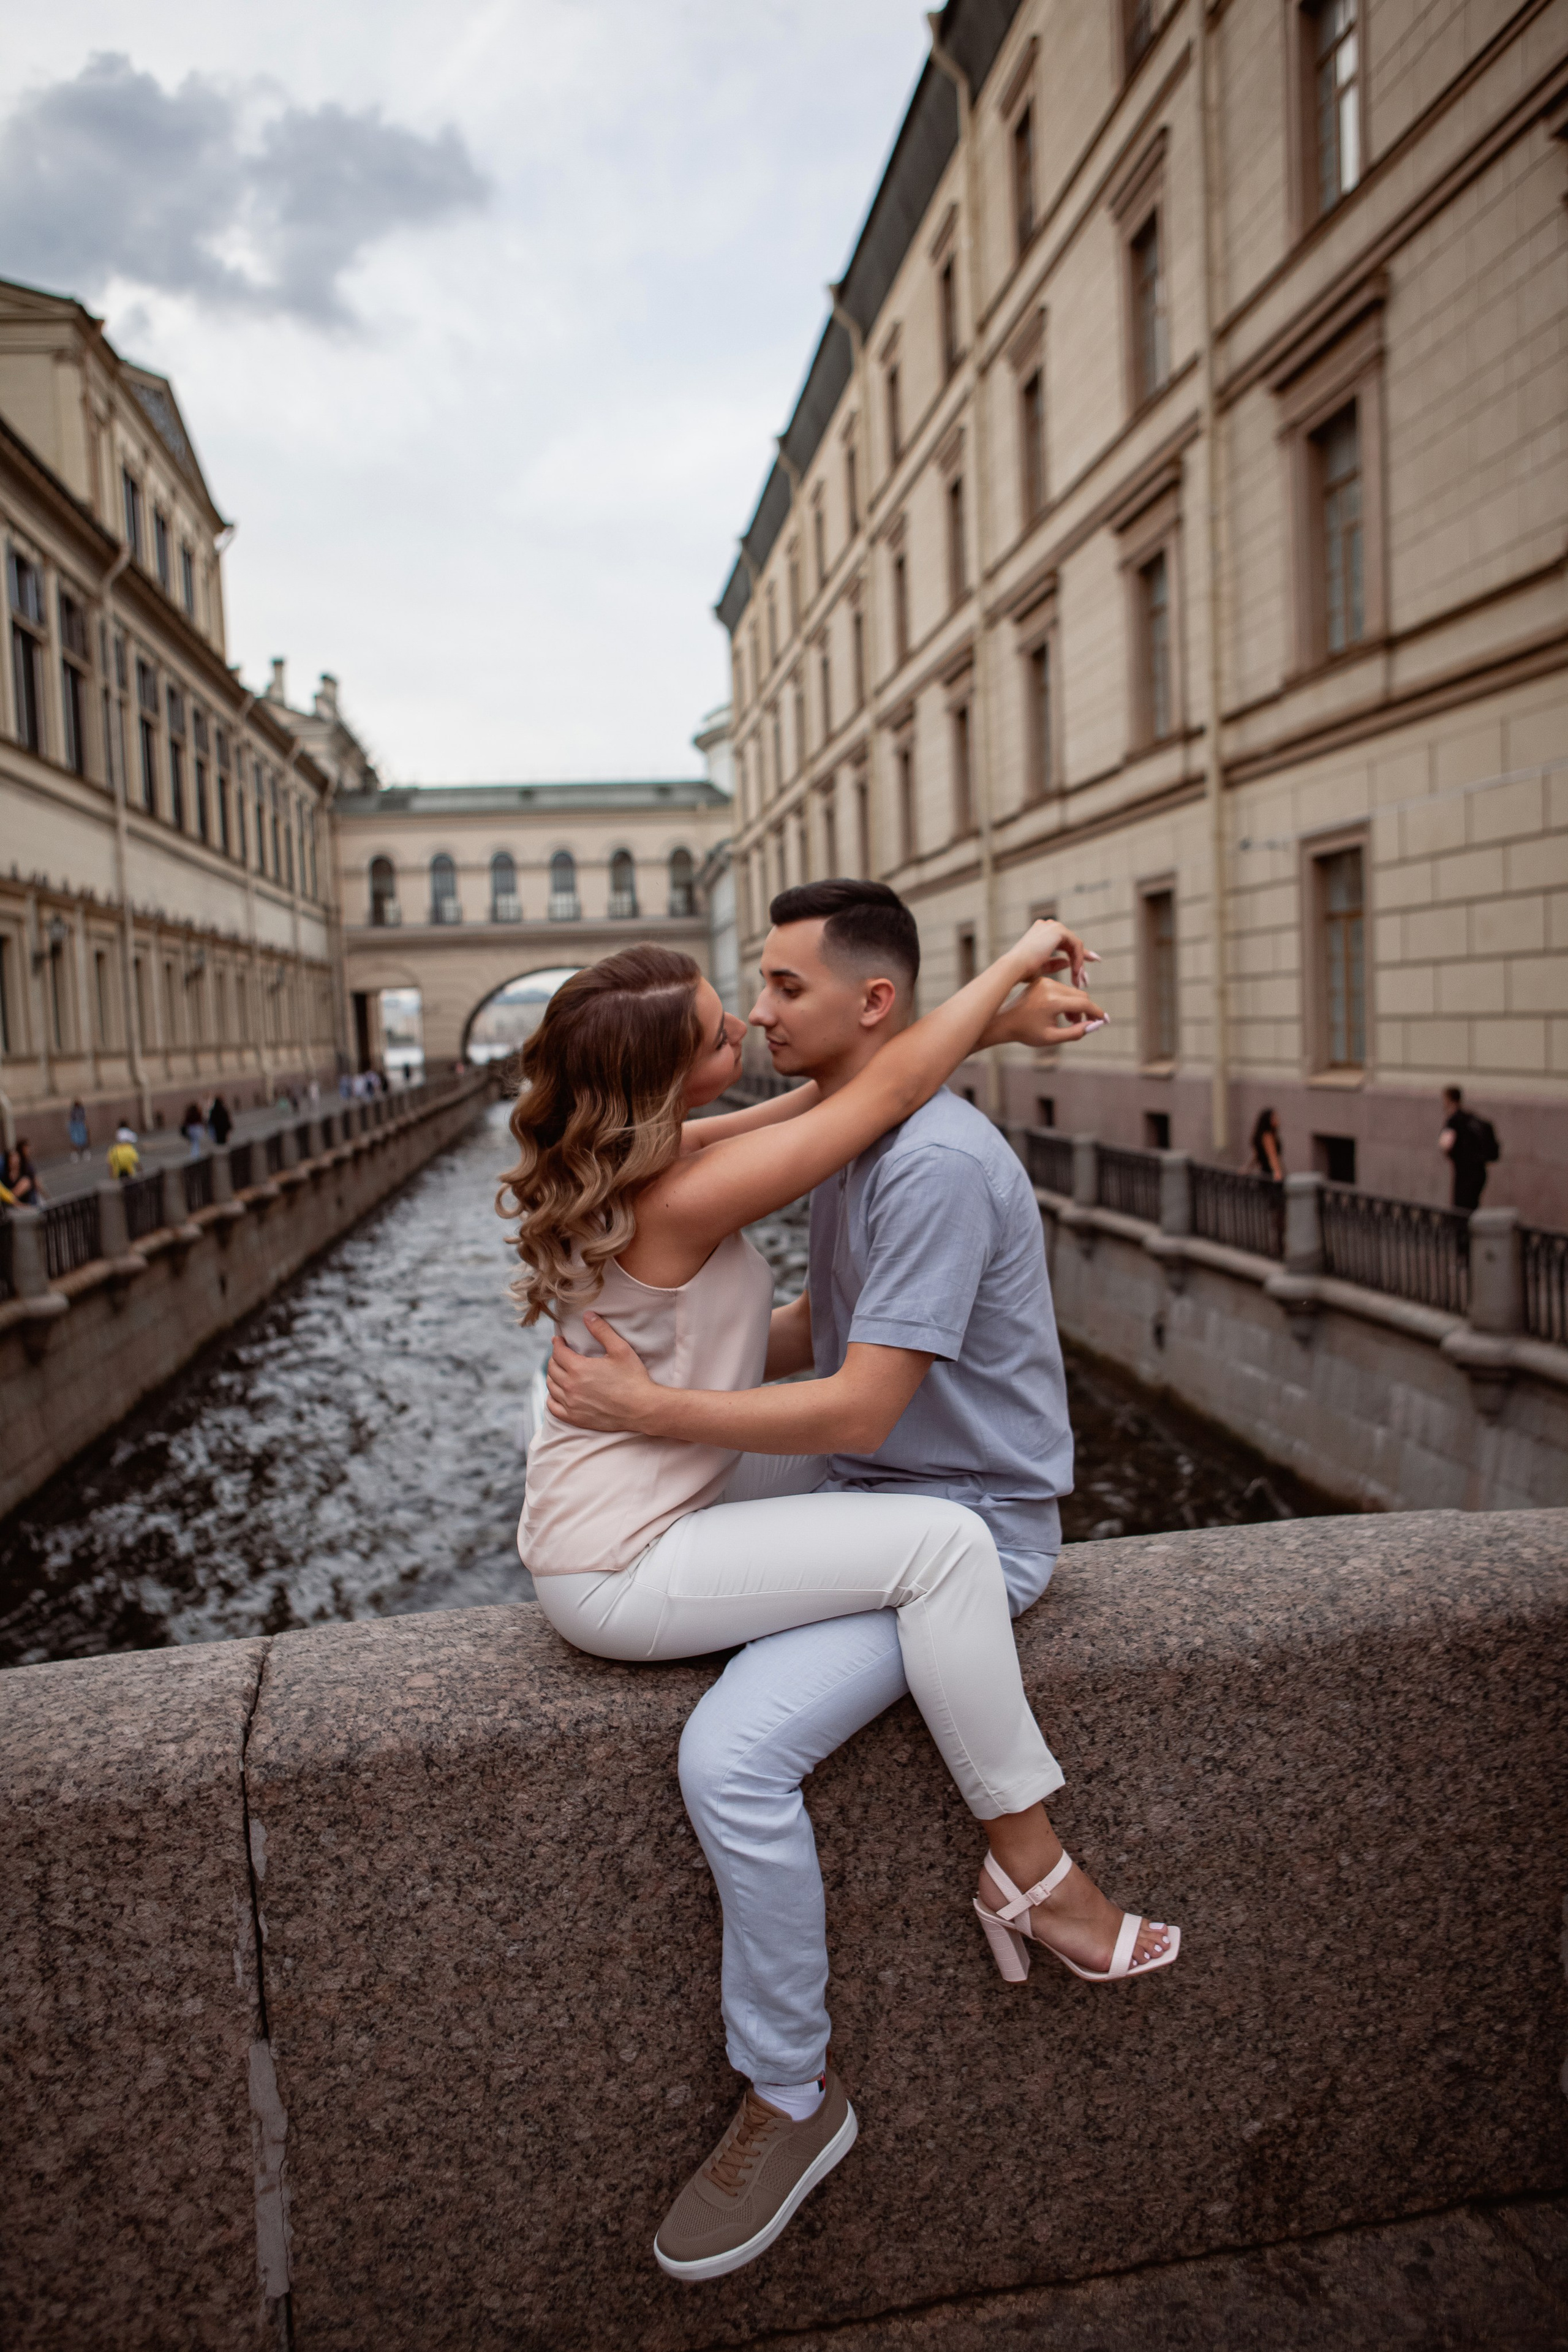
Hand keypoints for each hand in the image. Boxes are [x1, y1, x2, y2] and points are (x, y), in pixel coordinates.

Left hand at [545, 1313, 662, 1433]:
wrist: (642, 1408)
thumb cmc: (633, 1378)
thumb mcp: (620, 1349)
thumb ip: (602, 1331)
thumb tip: (588, 1315)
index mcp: (579, 1368)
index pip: (558, 1352)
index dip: (557, 1343)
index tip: (560, 1340)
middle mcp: (571, 1387)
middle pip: (552, 1368)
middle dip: (554, 1358)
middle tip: (561, 1354)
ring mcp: (572, 1404)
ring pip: (551, 1387)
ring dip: (552, 1376)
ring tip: (559, 1371)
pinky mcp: (576, 1418)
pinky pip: (553, 1407)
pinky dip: (551, 1398)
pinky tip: (556, 1394)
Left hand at [983, 974, 1107, 1050]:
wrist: (1004, 1021)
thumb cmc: (1026, 1032)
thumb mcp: (1052, 1038)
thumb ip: (1075, 1033)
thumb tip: (1094, 1026)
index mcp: (1053, 1001)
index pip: (1084, 1003)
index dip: (1096, 1013)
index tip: (1104, 1021)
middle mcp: (1050, 987)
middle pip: (1080, 996)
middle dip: (1085, 1011)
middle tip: (1081, 1024)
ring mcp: (1046, 981)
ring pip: (1072, 992)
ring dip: (1076, 1006)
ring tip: (1068, 1020)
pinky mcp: (1043, 980)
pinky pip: (1062, 989)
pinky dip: (1066, 1000)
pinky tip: (1060, 1013)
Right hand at [1009, 918, 1097, 989]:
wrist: (1014, 967)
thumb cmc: (1022, 971)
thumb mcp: (1041, 967)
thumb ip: (1054, 964)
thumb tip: (1068, 963)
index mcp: (1040, 933)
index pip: (1063, 942)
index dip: (1075, 955)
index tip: (1084, 967)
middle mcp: (1046, 926)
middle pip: (1071, 942)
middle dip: (1081, 959)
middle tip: (1085, 976)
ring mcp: (1052, 926)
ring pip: (1075, 944)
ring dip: (1079, 962)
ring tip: (1079, 979)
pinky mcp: (1059, 930)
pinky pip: (1076, 945)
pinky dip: (1078, 959)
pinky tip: (1076, 972)